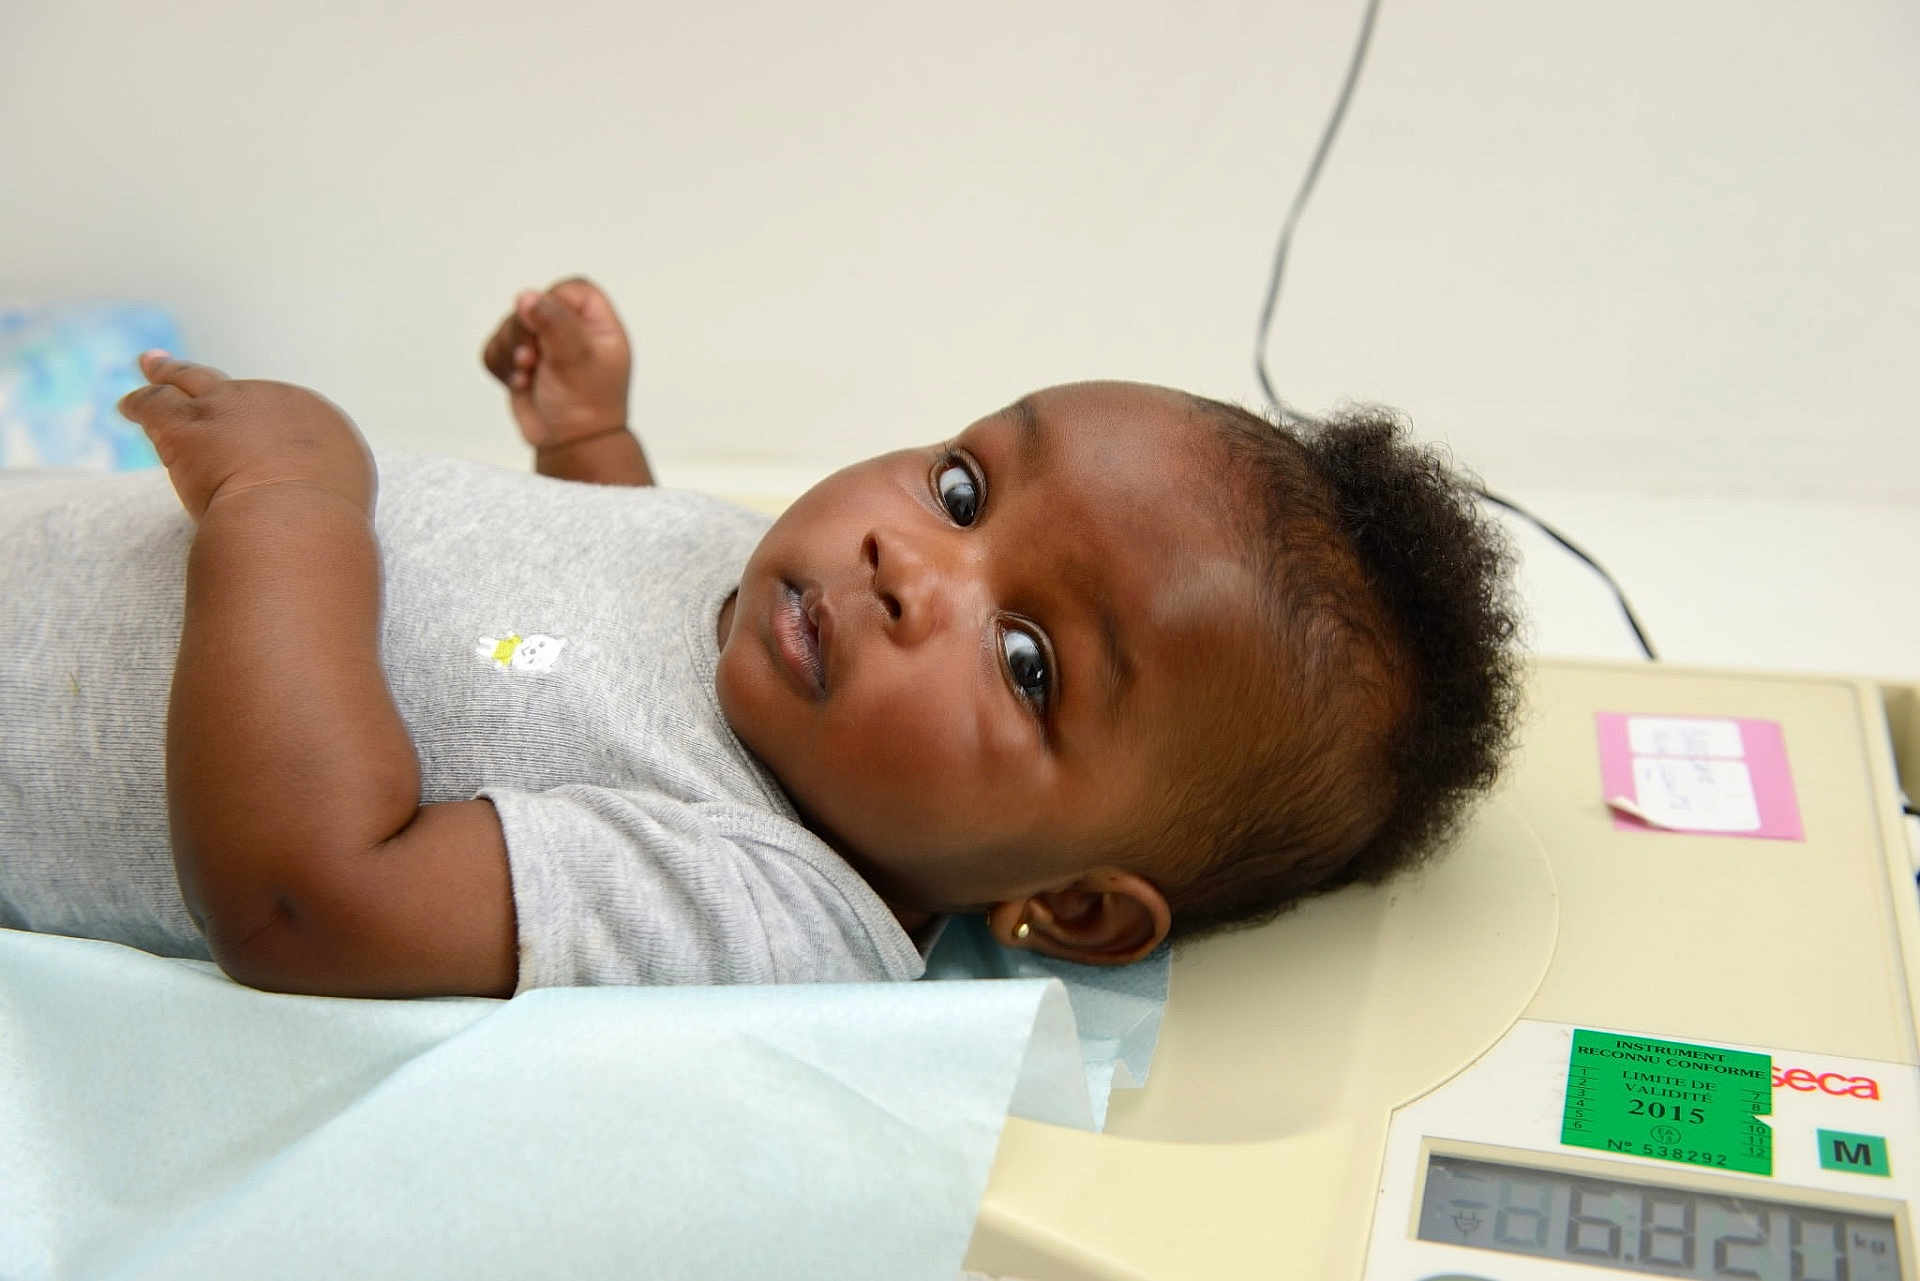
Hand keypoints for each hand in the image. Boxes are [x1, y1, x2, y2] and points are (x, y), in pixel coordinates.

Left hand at [118, 351, 374, 520]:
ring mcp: (226, 407)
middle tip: (180, 363)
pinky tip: (127, 407)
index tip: (249, 427)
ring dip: (166, 373)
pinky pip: (154, 403)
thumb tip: (317, 498)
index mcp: (313, 418)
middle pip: (234, 386)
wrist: (297, 518)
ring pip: (189, 380)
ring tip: (149, 365)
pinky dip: (138, 404)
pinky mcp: (186, 424)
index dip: (260, 419)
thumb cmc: (325, 524)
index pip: (279, 411)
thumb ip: (326, 486)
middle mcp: (270, 401)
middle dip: (205, 376)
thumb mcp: (343, 496)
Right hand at [480, 276, 631, 447]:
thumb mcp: (577, 359)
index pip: (570, 289)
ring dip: (510, 353)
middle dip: (524, 333)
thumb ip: (555, 324)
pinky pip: (493, 348)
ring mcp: (541, 344)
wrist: (571, 444)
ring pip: (507, 325)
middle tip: (533, 360)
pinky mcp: (517, 362)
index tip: (550, 330)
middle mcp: (569, 329)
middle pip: (531, 304)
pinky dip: (500, 367)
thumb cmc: (587, 405)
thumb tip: (526, 297)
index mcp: (596, 323)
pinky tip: (521, 385)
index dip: (553, 304)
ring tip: (529, 376)